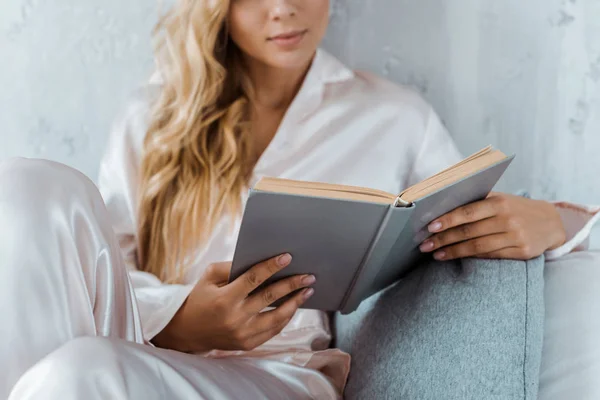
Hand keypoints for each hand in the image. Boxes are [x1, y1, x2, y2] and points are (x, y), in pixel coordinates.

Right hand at [152, 254, 314, 352]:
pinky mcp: (247, 344)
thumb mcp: (208, 277)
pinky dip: (285, 318)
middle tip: (309, 276)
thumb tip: (260, 260)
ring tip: (307, 291)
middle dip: (292, 285)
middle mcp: (235, 318)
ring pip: (277, 317)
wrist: (186, 332)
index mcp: (225, 299)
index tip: (288, 257)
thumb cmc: (199, 298)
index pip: (254, 279)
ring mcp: (243, 333)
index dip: (272, 267)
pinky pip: (273, 330)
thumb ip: (231, 267)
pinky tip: (293, 307)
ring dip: (295, 303)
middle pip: (271, 297)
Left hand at [419, 192, 566, 259]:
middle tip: (425, 245)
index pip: (468, 212)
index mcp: (499, 203)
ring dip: (453, 252)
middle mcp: (507, 220)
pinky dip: (471, 257)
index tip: (430, 227)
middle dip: (444, 239)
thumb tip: (442, 208)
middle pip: (469, 232)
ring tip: (436, 254)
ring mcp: (515, 237)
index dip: (447, 220)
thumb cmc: (516, 208)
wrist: (551, 222)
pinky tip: (456, 257)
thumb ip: (476, 202)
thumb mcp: (500, 199)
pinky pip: (490, 256)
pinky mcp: (521, 252)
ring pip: (477, 247)